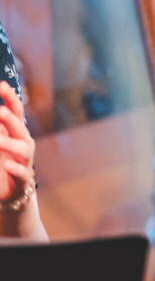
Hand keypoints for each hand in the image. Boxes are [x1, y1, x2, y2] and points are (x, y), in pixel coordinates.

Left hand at [0, 81, 35, 205]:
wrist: (12, 195)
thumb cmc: (1, 165)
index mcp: (16, 133)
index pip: (16, 112)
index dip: (10, 98)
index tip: (1, 85)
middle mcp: (24, 144)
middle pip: (19, 127)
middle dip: (9, 119)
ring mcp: (25, 162)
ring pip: (23, 149)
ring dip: (10, 143)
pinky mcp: (23, 181)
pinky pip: (22, 173)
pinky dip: (16, 169)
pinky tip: (6, 165)